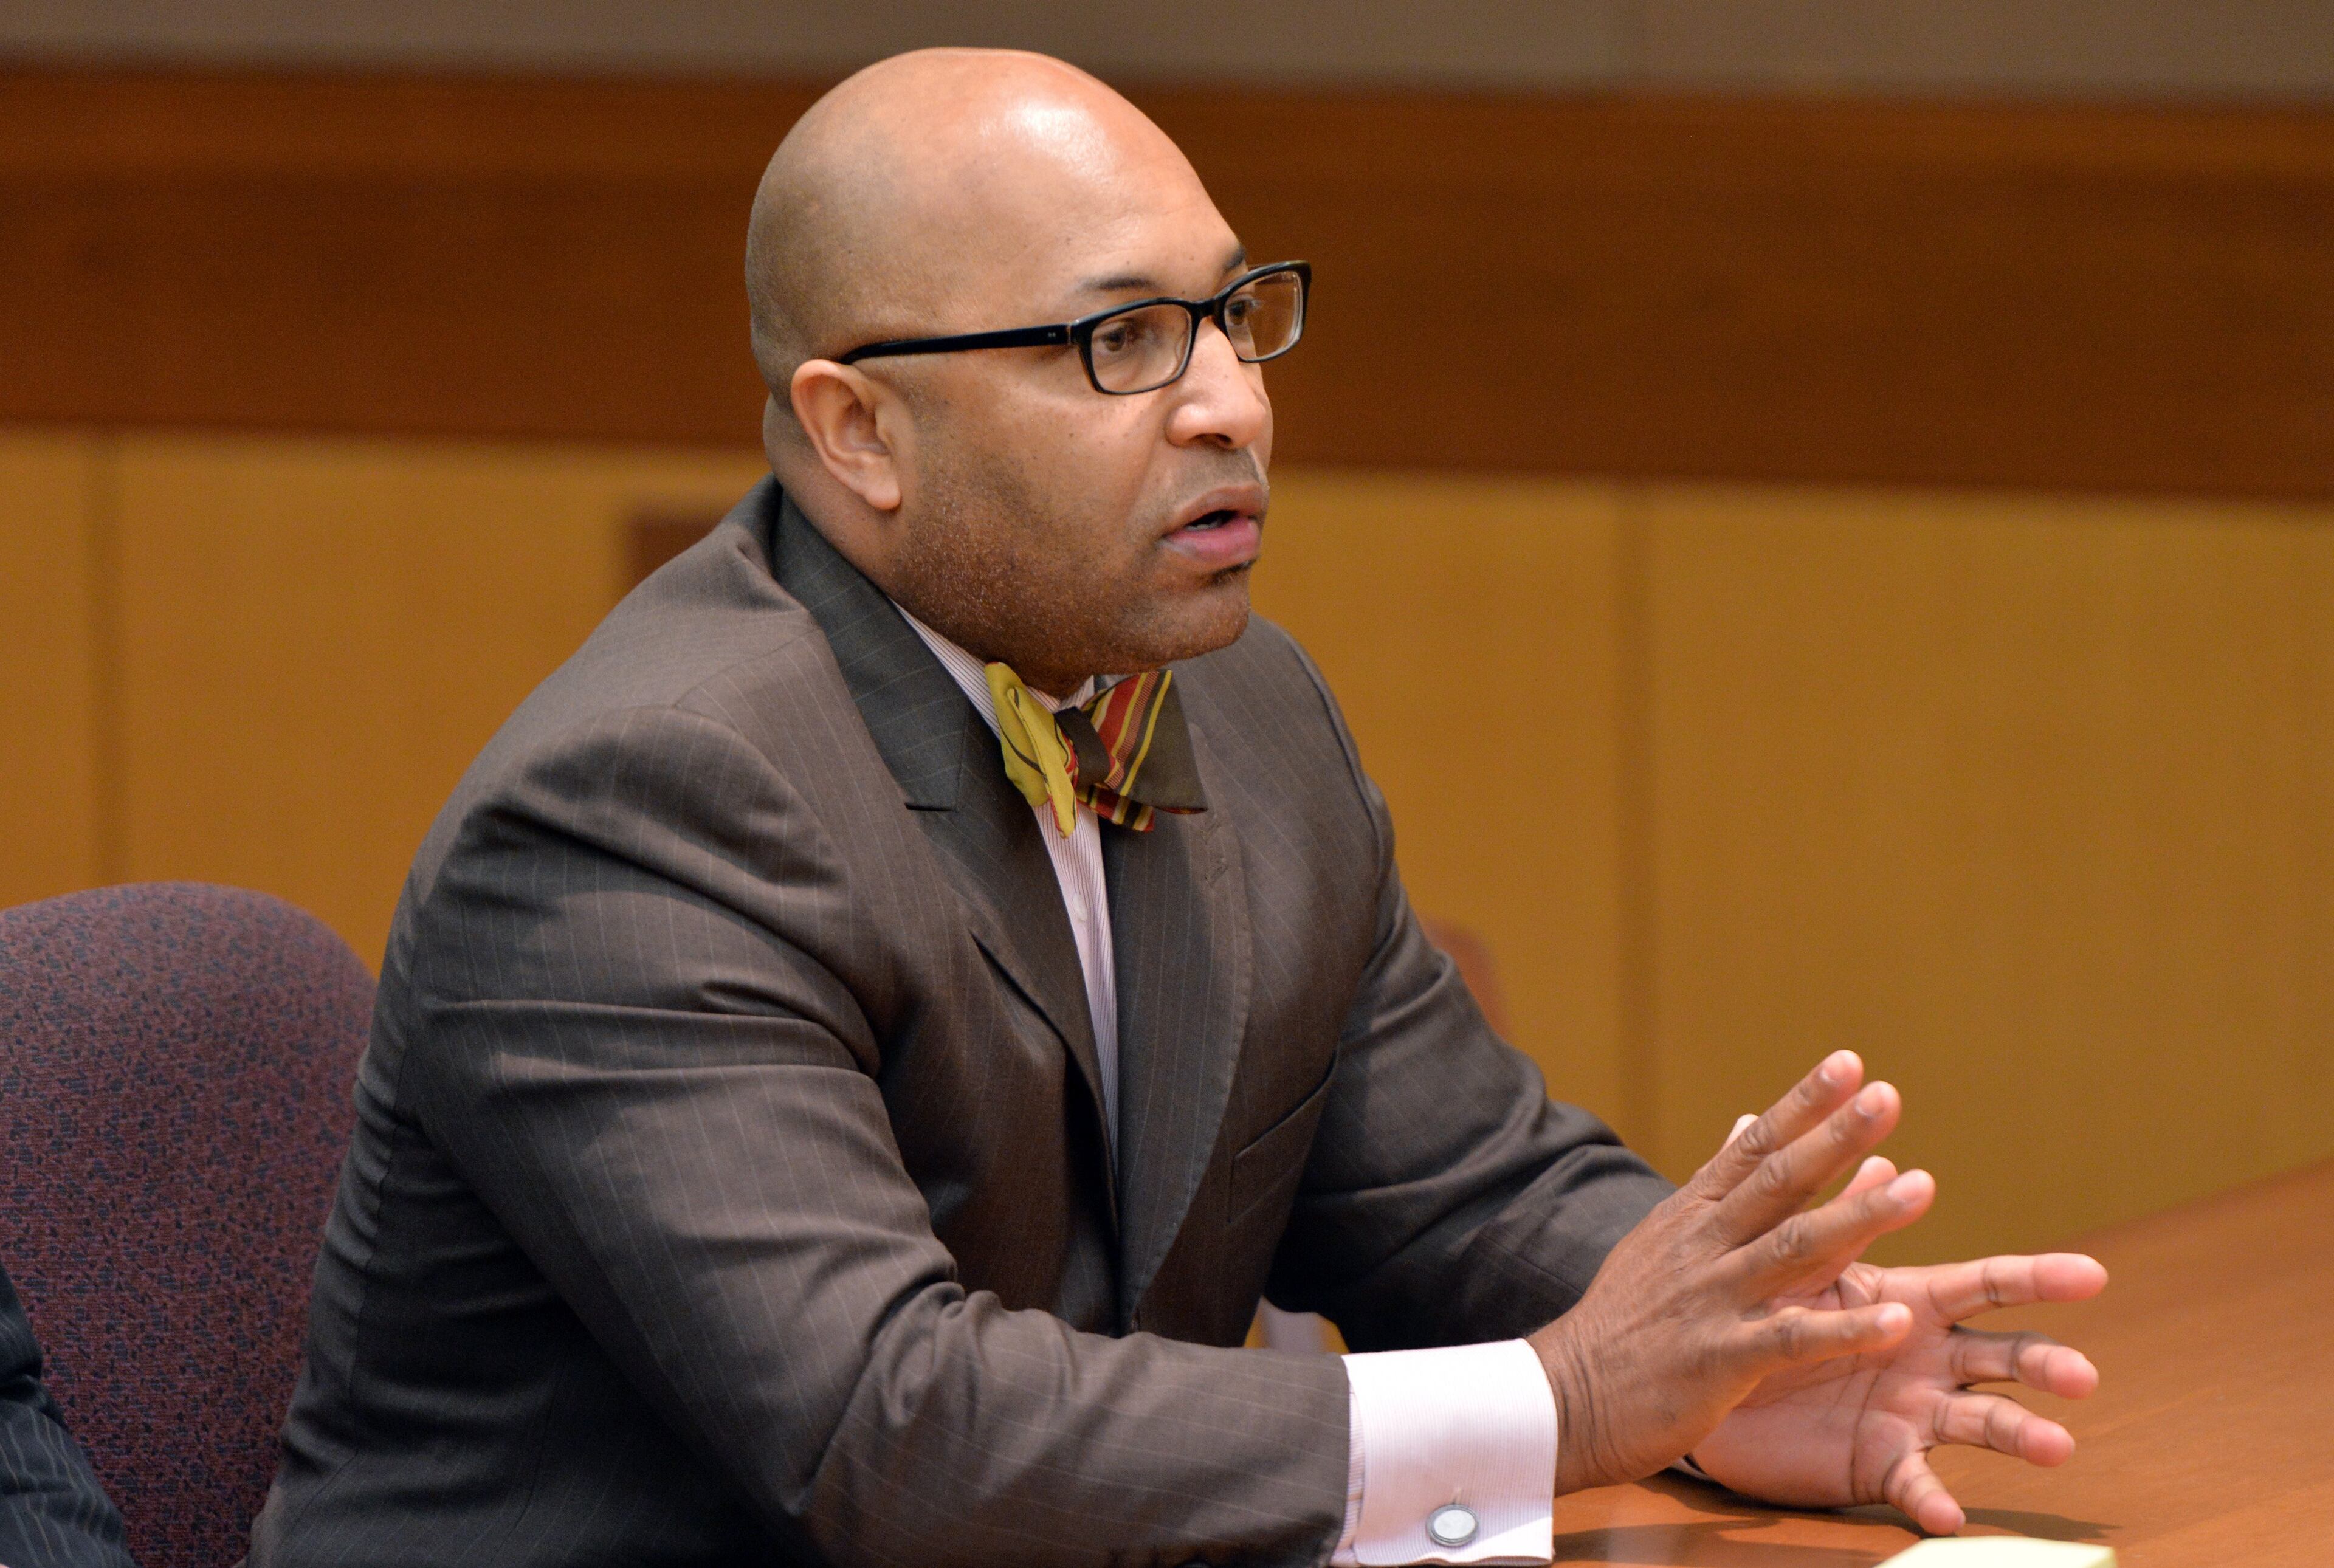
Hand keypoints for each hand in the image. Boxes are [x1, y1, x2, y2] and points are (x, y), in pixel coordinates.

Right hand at [1528, 1051, 1934, 1494]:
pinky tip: (1896, 1320)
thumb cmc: (1621, 1323)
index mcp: (1691, 1217)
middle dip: (1835, 1137)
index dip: (1802, 1105)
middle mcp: (1703, 1247)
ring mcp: (1711, 1300)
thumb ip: (1713, 1187)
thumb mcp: (1658, 1241)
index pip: (1752, 1147)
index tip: (1848, 1064)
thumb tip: (1747, 1122)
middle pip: (1778, 1182)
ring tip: (1921, 1186)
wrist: (1563, 1399)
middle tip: (1887, 1097)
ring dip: (1860, 1216)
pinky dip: (1844, 1329)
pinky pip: (1792, 1340)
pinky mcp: (1720, 1361)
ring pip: (1793, 1248)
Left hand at [1688, 1160, 2106, 1533]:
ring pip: (1982, 1424)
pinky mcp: (1883, 1462)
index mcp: (1914, 1303)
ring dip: (2020, 1435)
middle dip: (2044, 1362)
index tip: (2092, 1274)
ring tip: (2056, 1447)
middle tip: (2082, 1375)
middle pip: (2002, 1355)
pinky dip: (1932, 1500)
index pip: (1987, 1284)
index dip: (2038, 1277)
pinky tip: (1948, 1516)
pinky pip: (1914, 1483)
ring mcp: (1914, 1413)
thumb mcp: (1809, 1265)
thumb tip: (1882, 1160)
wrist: (1722, 1380)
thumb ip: (1845, 1221)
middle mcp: (1930, 1359)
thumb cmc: (1776, 1312)